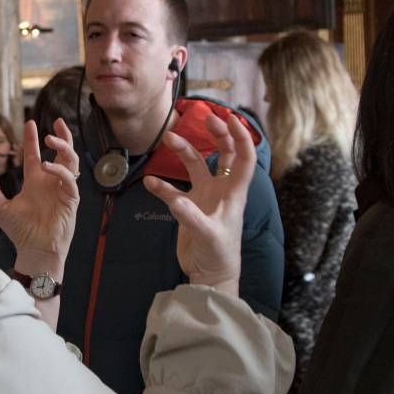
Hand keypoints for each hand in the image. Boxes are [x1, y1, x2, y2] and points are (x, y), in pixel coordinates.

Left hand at [0, 117, 80, 269]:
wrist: (34, 250)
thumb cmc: (20, 232)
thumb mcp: (0, 209)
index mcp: (35, 182)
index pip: (35, 155)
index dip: (32, 139)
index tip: (30, 123)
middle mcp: (50, 182)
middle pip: (62, 152)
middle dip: (62, 135)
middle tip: (57, 122)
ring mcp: (62, 189)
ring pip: (71, 161)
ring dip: (64, 147)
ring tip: (50, 139)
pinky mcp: (70, 199)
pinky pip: (70, 179)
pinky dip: (60, 170)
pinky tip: (48, 166)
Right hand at [143, 111, 253, 296]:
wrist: (209, 275)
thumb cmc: (219, 255)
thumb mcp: (208, 236)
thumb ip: (191, 217)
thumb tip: (175, 201)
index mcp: (234, 192)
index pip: (243, 157)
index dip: (241, 136)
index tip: (230, 118)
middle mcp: (221, 189)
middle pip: (223, 153)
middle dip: (216, 134)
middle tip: (204, 118)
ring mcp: (204, 197)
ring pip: (195, 166)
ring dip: (183, 151)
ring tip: (167, 140)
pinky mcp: (189, 208)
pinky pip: (174, 190)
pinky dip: (162, 185)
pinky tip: (149, 182)